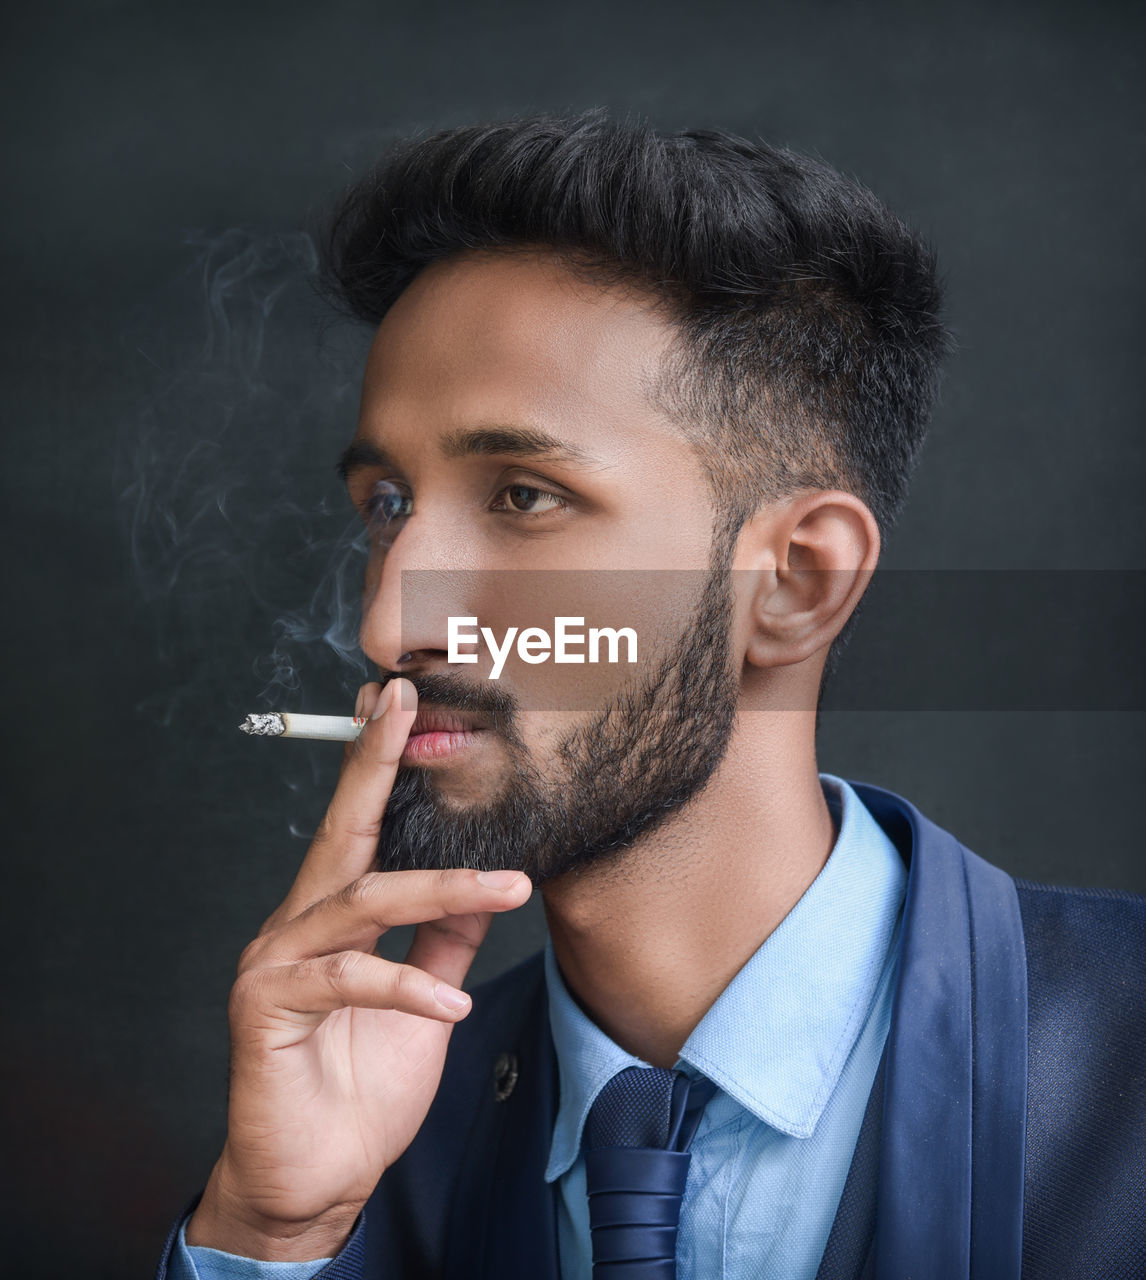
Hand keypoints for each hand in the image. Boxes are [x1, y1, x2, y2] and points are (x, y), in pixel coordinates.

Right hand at [185, 678, 532, 1259]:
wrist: (316, 1181)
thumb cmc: (362, 1087)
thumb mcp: (424, 997)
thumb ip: (445, 938)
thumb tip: (489, 884)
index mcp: (332, 916)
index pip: (361, 827)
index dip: (381, 764)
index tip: (407, 703)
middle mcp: (297, 924)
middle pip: (343, 831)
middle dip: (375, 764)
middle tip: (407, 707)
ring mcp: (275, 962)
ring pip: (362, 900)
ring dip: (442, 890)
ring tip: (509, 889)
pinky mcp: (265, 1008)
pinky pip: (346, 978)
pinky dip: (405, 985)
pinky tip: (449, 1004)